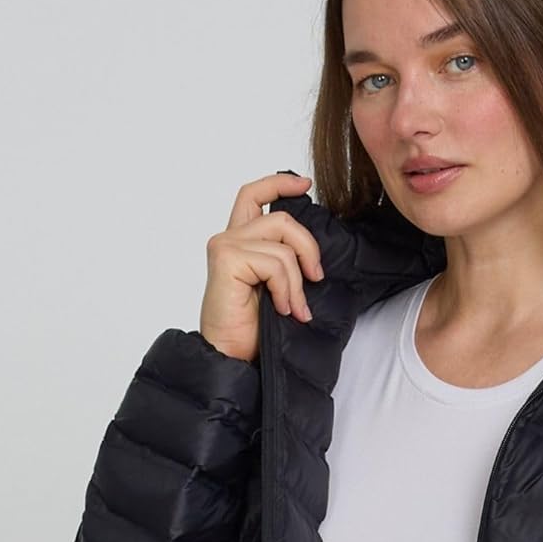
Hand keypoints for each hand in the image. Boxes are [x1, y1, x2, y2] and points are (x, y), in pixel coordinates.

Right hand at [199, 171, 322, 361]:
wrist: (231, 357)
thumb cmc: (252, 329)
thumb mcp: (277, 286)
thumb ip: (285, 258)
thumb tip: (312, 249)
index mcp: (239, 242)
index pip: (254, 195)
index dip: (280, 183)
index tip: (305, 184)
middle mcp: (228, 239)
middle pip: (282, 218)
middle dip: (308, 247)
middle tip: (316, 278)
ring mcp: (226, 247)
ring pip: (283, 244)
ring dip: (297, 281)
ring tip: (294, 307)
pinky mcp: (227, 259)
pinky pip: (276, 263)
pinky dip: (287, 289)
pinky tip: (281, 308)